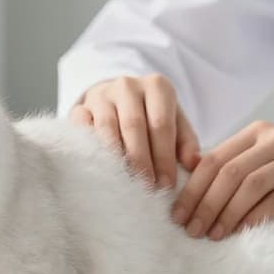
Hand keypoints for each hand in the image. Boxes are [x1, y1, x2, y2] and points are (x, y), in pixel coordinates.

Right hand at [70, 75, 200, 187]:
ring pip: (107, 126)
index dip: (164, 156)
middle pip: (134, 125)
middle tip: (147, 188)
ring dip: (117, 158)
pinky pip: (82, 126)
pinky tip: (100, 169)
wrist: (116, 100)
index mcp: (157, 86)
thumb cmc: (152, 116)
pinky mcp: (80, 107)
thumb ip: (186, 142)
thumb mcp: (175, 122)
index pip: (161, 123)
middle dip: (142, 160)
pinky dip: (90, 148)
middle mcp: (128, 85)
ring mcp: (101, 95)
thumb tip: (194, 163)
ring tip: (125, 183)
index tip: (167, 184)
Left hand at [171, 121, 273, 239]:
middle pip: (226, 172)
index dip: (192, 187)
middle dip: (203, 203)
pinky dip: (254, 217)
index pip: (214, 158)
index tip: (177, 213)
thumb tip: (199, 189)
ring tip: (211, 235)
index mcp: (258, 133)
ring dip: (225, 213)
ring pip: (248, 185)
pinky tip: (241, 232)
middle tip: (189, 229)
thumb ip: (244, 166)